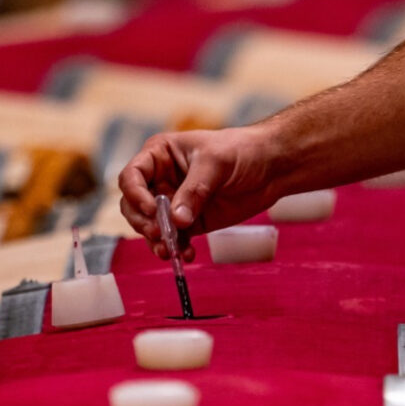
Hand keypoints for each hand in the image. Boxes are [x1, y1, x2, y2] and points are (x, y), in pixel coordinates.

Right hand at [118, 127, 276, 260]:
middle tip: (160, 234)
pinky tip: (187, 254)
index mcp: (160, 155)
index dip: (136, 194)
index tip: (153, 209)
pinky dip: (177, 248)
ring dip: (157, 241)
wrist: (272, 167)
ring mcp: (175, 202)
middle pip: (135, 205)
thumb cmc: (242, 150)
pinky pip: (175, 239)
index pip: (132, 176)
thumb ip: (194, 191)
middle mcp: (161, 179)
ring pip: (151, 226)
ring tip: (171, 251)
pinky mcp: (191, 222)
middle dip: (144, 222)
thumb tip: (177, 221)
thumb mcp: (216, 163)